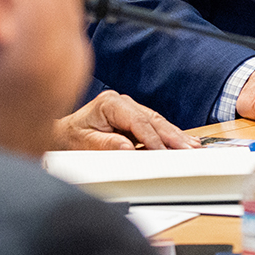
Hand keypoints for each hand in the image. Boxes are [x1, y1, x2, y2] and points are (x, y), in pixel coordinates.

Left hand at [53, 90, 196, 149]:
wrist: (63, 135)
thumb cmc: (71, 138)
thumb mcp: (85, 143)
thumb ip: (107, 144)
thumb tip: (128, 147)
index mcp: (110, 103)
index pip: (138, 121)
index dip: (152, 138)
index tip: (163, 152)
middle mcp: (121, 102)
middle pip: (153, 119)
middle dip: (172, 135)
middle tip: (188, 148)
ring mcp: (129, 108)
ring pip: (157, 121)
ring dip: (175, 135)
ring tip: (191, 145)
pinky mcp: (133, 117)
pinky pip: (154, 125)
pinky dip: (168, 135)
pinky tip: (182, 141)